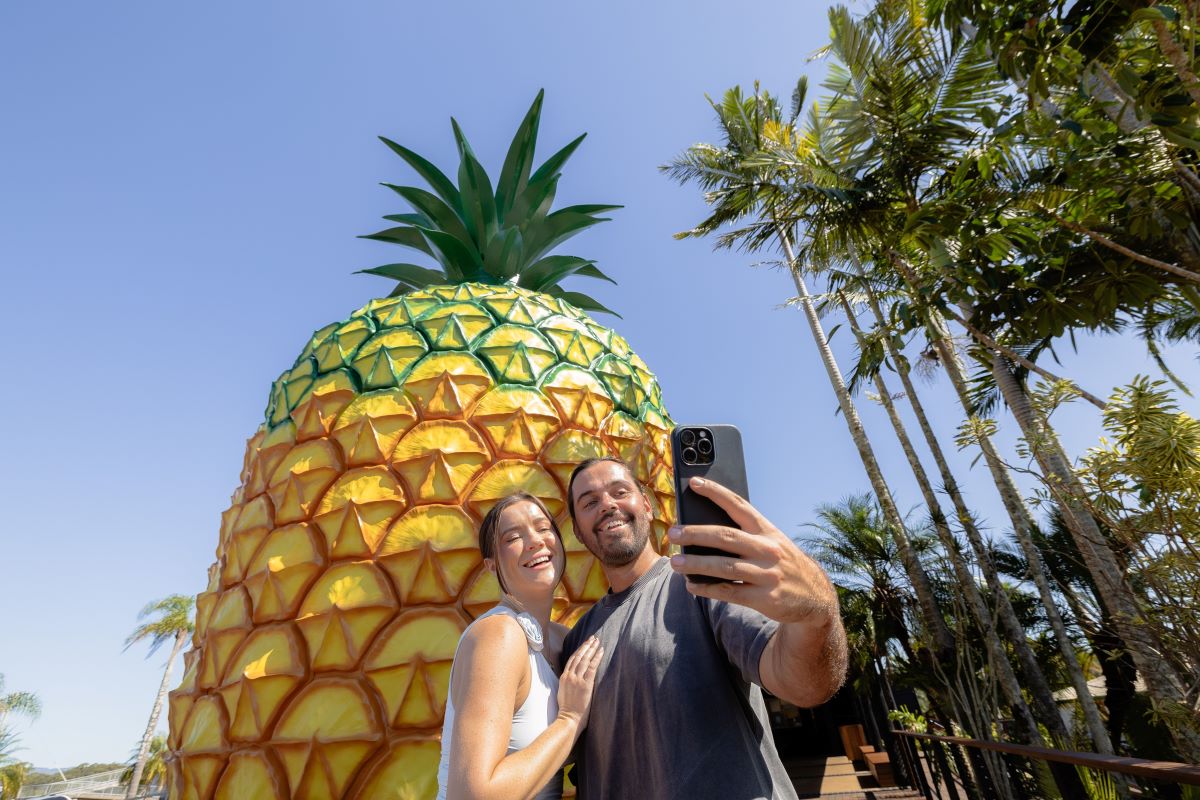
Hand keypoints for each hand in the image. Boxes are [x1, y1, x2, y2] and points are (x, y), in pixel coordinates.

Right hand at [556, 636, 602, 729]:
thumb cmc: (567, 709)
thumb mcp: (563, 692)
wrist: (568, 718)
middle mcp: (569, 675)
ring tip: (597, 641)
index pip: (572, 659)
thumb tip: (574, 677)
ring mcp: (577, 679)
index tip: (585, 643)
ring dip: (592, 649)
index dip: (579, 650)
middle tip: (593, 638)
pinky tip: (601, 651)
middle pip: (579, 656)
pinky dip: (596, 657)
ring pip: (585, 659)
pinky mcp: (585, 684)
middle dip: (586, 646)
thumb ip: (568, 683)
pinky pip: (592, 667)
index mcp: (564, 677)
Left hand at [668, 476, 836, 624]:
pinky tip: (691, 585)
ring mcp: (767, 574)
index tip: (694, 483)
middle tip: (672, 532)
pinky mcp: (764, 598)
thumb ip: (746, 536)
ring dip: (696, 563)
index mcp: (768, 531)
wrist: (815, 597)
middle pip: (725, 537)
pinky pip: (729, 592)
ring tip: (675, 561)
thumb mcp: (773, 543)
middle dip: (695, 534)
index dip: (715, 492)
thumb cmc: (783, 564)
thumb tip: (703, 532)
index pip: (739, 505)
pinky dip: (707, 588)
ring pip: (723, 567)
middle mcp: (768, 549)